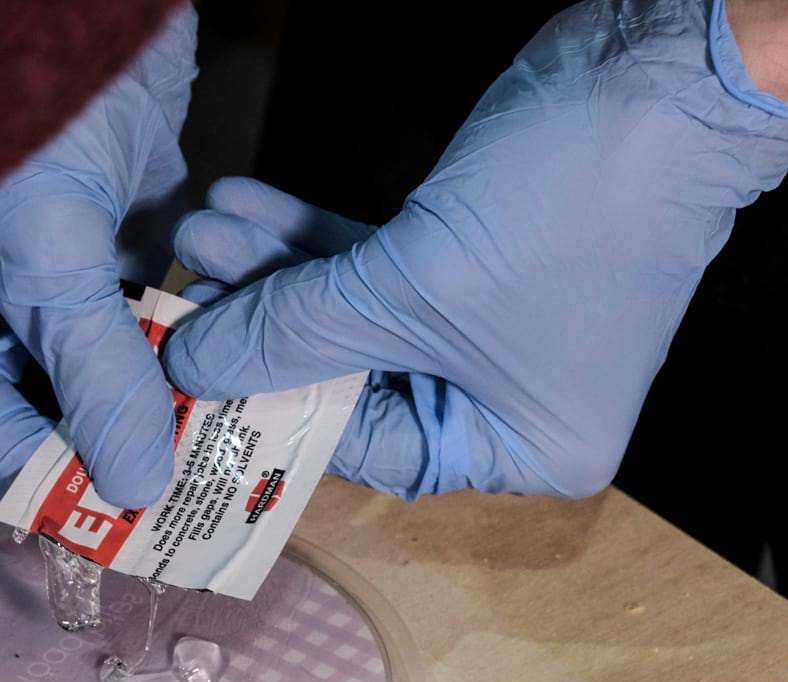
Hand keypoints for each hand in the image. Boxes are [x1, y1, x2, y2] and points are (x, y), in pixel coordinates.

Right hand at [0, 9, 196, 508]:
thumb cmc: (9, 106)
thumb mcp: (47, 254)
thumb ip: (96, 371)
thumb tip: (138, 484)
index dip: (57, 482)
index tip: (136, 520)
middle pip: (51, 411)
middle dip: (120, 444)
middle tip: (196, 484)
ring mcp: (47, 274)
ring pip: (109, 366)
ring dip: (165, 394)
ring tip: (228, 433)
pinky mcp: (107, 237)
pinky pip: (150, 312)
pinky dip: (187, 335)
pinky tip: (233, 364)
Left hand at [166, 0, 787, 499]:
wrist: (663, 73)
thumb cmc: (569, 209)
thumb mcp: (408, 291)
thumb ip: (290, 334)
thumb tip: (191, 364)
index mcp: (513, 446)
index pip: (359, 446)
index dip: (267, 410)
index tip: (190, 381)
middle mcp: (498, 399)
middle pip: (342, 378)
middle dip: (259, 325)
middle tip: (179, 296)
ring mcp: (479, 325)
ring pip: (347, 310)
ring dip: (269, 270)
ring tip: (196, 233)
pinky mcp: (462, 254)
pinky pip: (365, 261)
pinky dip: (307, 235)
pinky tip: (241, 205)